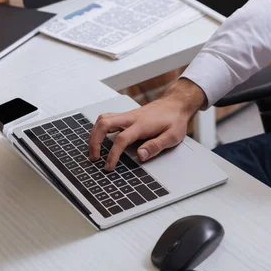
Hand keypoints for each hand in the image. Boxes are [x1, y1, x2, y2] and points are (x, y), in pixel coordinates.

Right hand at [88, 79, 205, 170]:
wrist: (176, 104)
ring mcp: (127, 115)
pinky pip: (107, 118)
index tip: (109, 166)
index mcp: (142, 125)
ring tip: (94, 150)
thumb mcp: (172, 136)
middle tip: (95, 157)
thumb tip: (140, 156)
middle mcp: (131, 118)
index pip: (121, 139)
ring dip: (94, 134)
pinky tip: (100, 138)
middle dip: (95, 142)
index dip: (113, 155)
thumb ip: (155, 146)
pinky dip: (99, 128)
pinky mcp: (126, 116)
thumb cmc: (174, 120)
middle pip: (104, 124)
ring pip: (103, 119)